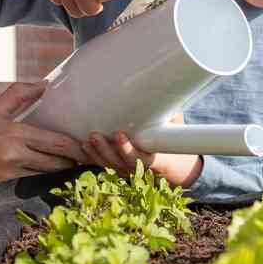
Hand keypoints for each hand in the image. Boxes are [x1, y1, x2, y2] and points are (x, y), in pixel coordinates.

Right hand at [0, 82, 86, 190]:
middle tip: (88, 160)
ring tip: (73, 166)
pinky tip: (50, 174)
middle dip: (73, 162)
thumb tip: (43, 84)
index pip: (56, 143)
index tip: (88, 148)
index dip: (76, 148)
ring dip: (59, 171)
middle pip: (55, 162)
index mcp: (16, 135)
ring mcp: (10, 172)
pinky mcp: (3, 184)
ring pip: (45, 173)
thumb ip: (18, 94)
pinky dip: (42, 177)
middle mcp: (16, 156)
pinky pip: (30, 180)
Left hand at [82, 123, 202, 187]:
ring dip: (97, 153)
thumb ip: (168, 115)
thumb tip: (162, 92)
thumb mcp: (176, 128)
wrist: (176, 165)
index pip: (140, 158)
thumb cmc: (175, 141)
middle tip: (95, 135)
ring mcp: (129, 171)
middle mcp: (140, 169)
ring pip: (110, 166)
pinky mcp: (120, 170)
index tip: (119, 134)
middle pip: (119, 163)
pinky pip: (106, 166)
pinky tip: (86, 146)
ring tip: (88, 139)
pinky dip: (95, 157)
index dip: (127, 149)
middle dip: (106, 150)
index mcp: (157, 160)